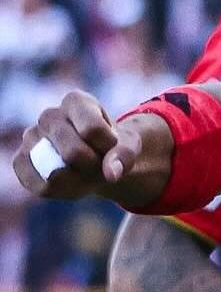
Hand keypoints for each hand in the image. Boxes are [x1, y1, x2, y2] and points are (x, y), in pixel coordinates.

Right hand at [12, 91, 159, 201]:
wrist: (95, 158)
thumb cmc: (111, 146)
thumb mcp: (129, 146)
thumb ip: (126, 154)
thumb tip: (111, 173)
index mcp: (75, 101)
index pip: (92, 130)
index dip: (109, 147)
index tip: (112, 146)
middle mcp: (48, 116)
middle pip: (73, 153)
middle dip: (93, 166)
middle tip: (99, 162)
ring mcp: (30, 138)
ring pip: (55, 171)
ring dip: (78, 180)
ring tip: (86, 171)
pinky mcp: (20, 161)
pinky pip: (42, 186)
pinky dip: (62, 190)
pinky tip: (71, 180)